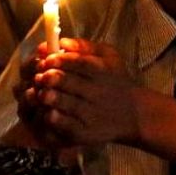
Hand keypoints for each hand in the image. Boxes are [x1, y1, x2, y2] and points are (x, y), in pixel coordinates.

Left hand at [26, 39, 147, 148]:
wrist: (135, 115)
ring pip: (60, 102)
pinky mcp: (84, 132)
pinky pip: (60, 122)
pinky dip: (50, 115)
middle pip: (65, 81)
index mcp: (103, 72)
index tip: (47, 60)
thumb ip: (85, 47)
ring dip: (45, 95)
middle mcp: (98, 92)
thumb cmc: (116, 82)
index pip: (78, 62)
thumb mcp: (110, 58)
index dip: (58, 60)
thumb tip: (60, 42)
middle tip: (40, 77)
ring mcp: (90, 114)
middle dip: (47, 77)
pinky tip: (48, 110)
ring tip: (42, 93)